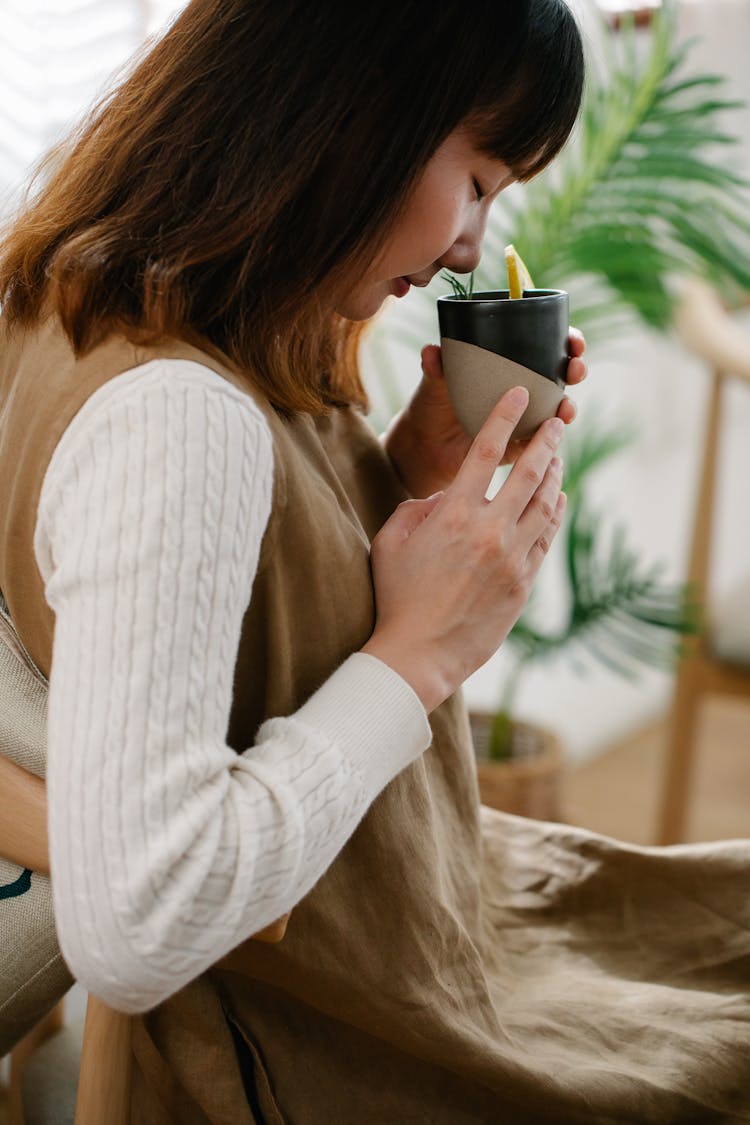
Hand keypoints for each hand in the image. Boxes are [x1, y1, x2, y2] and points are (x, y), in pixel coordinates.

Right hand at [362, 387, 565, 712]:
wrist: (418, 654)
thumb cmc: (395, 597)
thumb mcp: (390, 542)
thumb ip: (416, 509)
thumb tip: (443, 498)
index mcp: (452, 514)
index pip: (485, 452)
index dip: (504, 417)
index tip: (518, 394)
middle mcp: (489, 531)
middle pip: (528, 473)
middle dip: (546, 442)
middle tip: (557, 422)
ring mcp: (511, 558)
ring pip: (545, 505)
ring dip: (554, 476)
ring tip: (559, 457)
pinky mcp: (523, 584)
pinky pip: (546, 539)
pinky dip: (554, 514)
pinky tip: (557, 500)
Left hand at [383, 329, 586, 497]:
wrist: (423, 447)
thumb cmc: (431, 407)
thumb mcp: (435, 383)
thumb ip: (435, 367)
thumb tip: (431, 352)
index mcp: (506, 366)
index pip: (545, 347)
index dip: (566, 341)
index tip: (572, 340)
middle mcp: (520, 390)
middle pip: (559, 375)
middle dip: (575, 369)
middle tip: (575, 368)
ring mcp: (522, 419)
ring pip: (556, 410)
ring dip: (569, 407)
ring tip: (566, 408)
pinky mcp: (517, 446)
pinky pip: (541, 444)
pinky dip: (551, 441)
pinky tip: (553, 438)